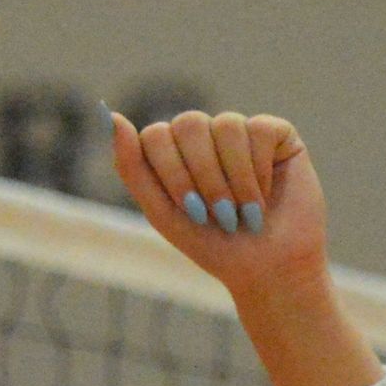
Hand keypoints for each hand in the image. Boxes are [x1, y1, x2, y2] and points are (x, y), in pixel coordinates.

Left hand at [108, 109, 328, 304]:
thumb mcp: (162, 212)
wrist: (270, 270)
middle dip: (204, 177)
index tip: (193, 214)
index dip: (173, 175)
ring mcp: (240, 130)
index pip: (156, 135)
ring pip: (227, 125)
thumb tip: (110, 114)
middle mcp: (204, 134)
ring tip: (246, 212)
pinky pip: (260, 130)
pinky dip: (260, 170)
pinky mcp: (275, 133)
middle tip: (223, 216)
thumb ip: (131, 166)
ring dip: (235, 179)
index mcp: (172, 150)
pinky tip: (267, 196)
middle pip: (189, 123)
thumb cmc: (214, 245)